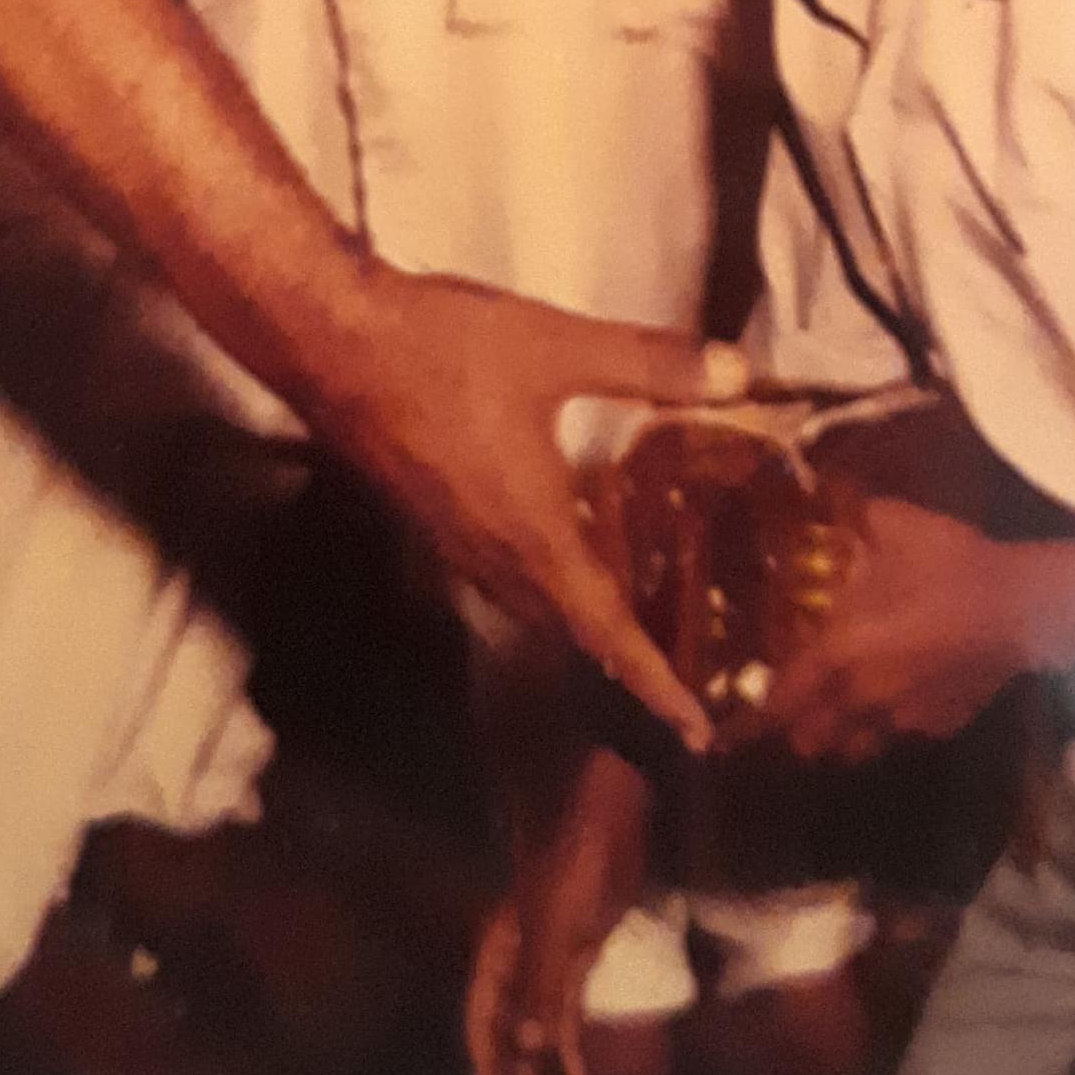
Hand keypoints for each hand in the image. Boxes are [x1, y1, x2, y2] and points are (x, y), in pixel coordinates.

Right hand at [326, 270, 744, 750]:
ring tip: (630, 623)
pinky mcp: (429, 517)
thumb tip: (742, 376)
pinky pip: (501, 578)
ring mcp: (454, 542)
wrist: (332, 343)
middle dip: (625, 663)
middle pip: (570, 634)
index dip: (657, 684)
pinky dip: (545, 587)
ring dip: (582, 627)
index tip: (698, 730)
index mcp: (533, 535)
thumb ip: (651, 363)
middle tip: (681, 678)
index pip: (607, 633)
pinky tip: (558, 547)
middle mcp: (493, 557)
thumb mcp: (557, 347)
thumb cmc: (443, 349)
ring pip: (531, 607)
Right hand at [465, 749, 651, 1074]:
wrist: (599, 790)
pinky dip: (569, 1034)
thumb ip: (541, 978)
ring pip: (536, 1015)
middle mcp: (522, 951)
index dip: (490, 1066)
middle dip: (510, 1073)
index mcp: (505, 947)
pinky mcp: (584, 936)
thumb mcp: (559, 916)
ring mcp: (553, 944)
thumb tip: (526, 1046)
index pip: (485, 1019)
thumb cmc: (573, 845)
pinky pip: (567, 998)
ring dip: (538, 1060)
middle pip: (505, 1023)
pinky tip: (577, 1064)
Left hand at [763, 497, 1030, 760]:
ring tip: (838, 716)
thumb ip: (855, 516)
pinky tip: (898, 699)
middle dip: (797, 730)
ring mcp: (903, 719)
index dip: (757, 714)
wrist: (1020, 608)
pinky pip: (899, 736)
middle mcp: (862, 697)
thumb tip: (836, 497)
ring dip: (840, 737)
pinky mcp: (940, 726)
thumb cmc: (948, 564)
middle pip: (812, 739)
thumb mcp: (894, 523)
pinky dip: (888, 727)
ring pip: (854, 749)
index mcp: (840, 652)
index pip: (784, 696)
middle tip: (792, 710)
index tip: (736, 724)